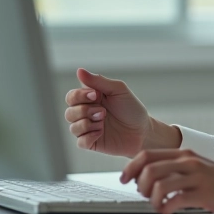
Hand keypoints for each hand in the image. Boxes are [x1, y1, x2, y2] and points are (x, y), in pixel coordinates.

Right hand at [64, 68, 181, 156]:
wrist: (143, 131)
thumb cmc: (132, 108)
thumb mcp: (118, 90)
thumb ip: (98, 81)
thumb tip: (79, 70)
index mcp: (90, 100)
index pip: (71, 96)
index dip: (79, 96)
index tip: (96, 95)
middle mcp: (86, 114)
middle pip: (69, 112)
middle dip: (84, 111)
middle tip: (103, 112)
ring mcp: (88, 129)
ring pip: (72, 127)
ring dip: (87, 123)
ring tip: (103, 121)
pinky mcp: (92, 143)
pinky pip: (80, 142)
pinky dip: (89, 136)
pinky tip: (101, 132)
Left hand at [119, 149, 213, 213]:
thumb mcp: (199, 168)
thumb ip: (177, 169)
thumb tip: (150, 178)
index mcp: (186, 153)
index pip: (147, 155)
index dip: (130, 167)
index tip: (124, 179)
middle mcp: (190, 161)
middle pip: (148, 168)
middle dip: (139, 185)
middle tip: (144, 195)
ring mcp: (197, 177)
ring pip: (158, 184)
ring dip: (151, 198)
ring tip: (157, 205)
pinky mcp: (205, 193)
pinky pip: (174, 200)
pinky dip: (164, 208)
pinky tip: (168, 210)